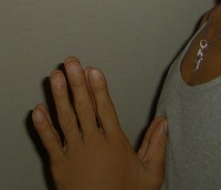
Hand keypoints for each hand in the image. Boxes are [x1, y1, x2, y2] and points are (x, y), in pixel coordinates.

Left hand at [32, 57, 166, 189]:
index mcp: (114, 143)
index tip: (93, 69)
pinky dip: (42, 126)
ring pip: (65, 120)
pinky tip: (37, 109)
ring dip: (59, 96)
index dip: (98, 87)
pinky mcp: (59, 165)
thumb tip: (165, 121)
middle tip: (71, 63)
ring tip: (55, 76)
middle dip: (77, 82)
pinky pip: (49, 142)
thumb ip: (157, 145)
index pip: (105, 109)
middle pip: (83, 107)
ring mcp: (74, 154)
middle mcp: (93, 144)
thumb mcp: (150, 174)